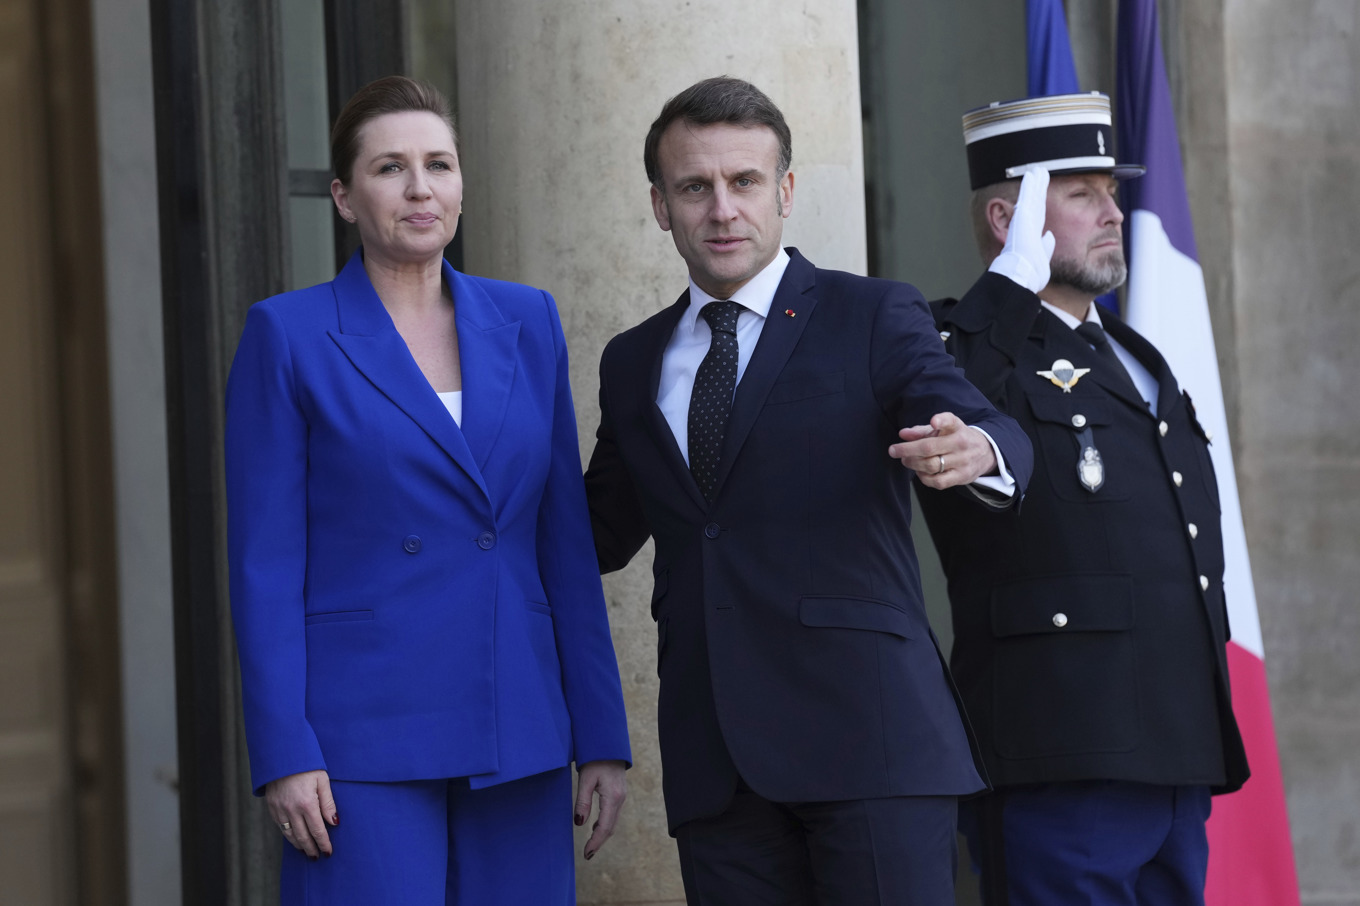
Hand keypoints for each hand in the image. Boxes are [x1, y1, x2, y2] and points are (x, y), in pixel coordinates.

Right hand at [265, 769, 337, 858]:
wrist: (282, 754)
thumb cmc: (306, 765)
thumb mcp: (322, 780)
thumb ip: (328, 803)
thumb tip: (334, 822)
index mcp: (307, 803)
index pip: (317, 830)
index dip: (323, 843)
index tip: (328, 852)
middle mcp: (292, 809)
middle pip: (303, 836)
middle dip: (311, 849)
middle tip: (317, 856)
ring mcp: (279, 809)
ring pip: (289, 834)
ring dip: (298, 845)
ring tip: (306, 851)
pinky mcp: (271, 806)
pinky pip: (280, 826)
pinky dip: (287, 835)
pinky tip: (293, 838)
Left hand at [575, 760, 627, 860]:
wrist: (609, 744)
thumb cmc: (595, 758)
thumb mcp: (585, 779)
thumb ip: (583, 801)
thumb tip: (579, 824)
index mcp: (612, 797)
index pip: (605, 826)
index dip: (595, 842)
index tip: (587, 853)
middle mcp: (620, 799)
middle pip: (611, 827)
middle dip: (599, 842)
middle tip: (587, 854)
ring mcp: (621, 797)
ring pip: (613, 822)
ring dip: (602, 834)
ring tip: (590, 845)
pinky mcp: (619, 794)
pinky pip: (613, 814)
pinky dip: (605, 824)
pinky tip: (595, 826)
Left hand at [889, 412, 998, 489]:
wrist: (985, 452)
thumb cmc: (956, 438)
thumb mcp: (943, 429)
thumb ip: (921, 431)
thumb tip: (903, 434)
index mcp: (957, 427)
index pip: (950, 421)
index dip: (941, 421)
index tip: (934, 422)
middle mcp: (961, 443)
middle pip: (929, 448)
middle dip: (907, 450)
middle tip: (894, 451)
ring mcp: (962, 461)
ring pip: (931, 466)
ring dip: (913, 464)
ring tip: (906, 460)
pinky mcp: (962, 477)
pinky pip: (938, 481)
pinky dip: (924, 478)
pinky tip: (919, 471)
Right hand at [988, 167, 1055, 292]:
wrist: (1022, 272)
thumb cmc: (1031, 271)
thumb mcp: (1041, 257)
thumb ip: (1045, 246)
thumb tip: (1050, 236)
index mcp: (1032, 235)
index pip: (1038, 215)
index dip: (1039, 203)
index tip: (1041, 194)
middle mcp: (1027, 225)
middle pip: (1035, 202)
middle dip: (1037, 188)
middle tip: (1039, 174)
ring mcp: (1024, 218)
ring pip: (1031, 196)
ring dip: (1034, 182)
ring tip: (1037, 170)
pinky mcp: (1023, 214)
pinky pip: (1028, 195)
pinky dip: (1029, 184)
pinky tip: (1032, 173)